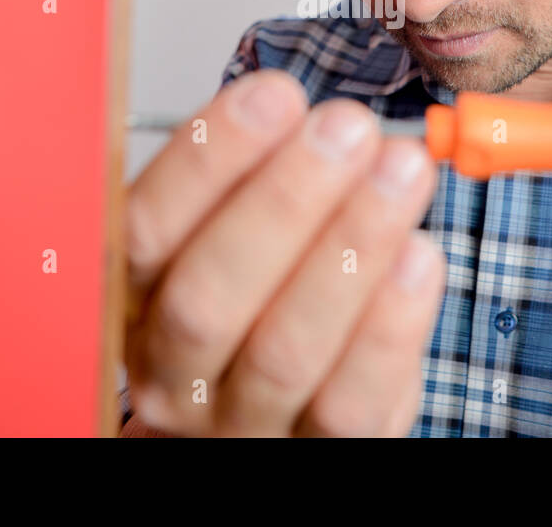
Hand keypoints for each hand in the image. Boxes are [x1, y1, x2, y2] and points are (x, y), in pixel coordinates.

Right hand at [123, 70, 443, 435]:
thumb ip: (250, 181)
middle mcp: (170, 370)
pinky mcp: (314, 454)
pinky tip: (420, 256)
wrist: (248, 422)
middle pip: (208, 296)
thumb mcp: (220, 236)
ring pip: (284, 351)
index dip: (208, 159)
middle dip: (286, 200)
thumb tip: (319, 117)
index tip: (275, 95)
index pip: (145, 229)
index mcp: (131, 297)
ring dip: (351, 247)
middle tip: (347, 129)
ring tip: (402, 171)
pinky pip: (350, 404)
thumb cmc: (246, 302)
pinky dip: (389, 325)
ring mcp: (239, 423)